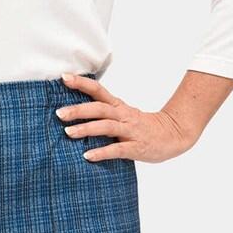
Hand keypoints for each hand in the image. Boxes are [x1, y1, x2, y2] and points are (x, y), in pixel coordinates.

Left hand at [58, 73, 198, 163]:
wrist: (173, 135)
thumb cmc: (142, 128)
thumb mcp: (123, 116)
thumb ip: (104, 114)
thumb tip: (76, 112)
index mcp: (119, 107)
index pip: (98, 91)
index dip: (82, 83)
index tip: (64, 77)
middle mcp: (123, 116)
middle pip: (99, 108)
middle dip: (78, 110)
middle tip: (60, 113)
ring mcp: (130, 131)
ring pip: (106, 126)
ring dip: (86, 129)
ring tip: (68, 133)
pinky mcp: (136, 148)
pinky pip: (117, 150)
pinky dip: (101, 152)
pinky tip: (87, 156)